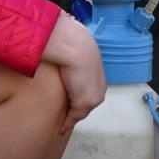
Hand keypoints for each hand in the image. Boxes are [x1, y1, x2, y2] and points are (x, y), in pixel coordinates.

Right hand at [39, 13, 106, 134]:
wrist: (74, 45)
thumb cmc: (69, 39)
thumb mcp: (69, 41)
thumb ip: (66, 44)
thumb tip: (59, 31)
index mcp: (96, 69)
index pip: (87, 85)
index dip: (77, 91)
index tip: (69, 96)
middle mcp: (98, 84)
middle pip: (86, 100)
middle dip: (76, 106)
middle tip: (65, 112)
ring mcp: (93, 94)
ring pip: (80, 109)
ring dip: (71, 114)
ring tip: (61, 120)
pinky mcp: (84, 102)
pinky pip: (74, 117)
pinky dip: (67, 123)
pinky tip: (60, 128)